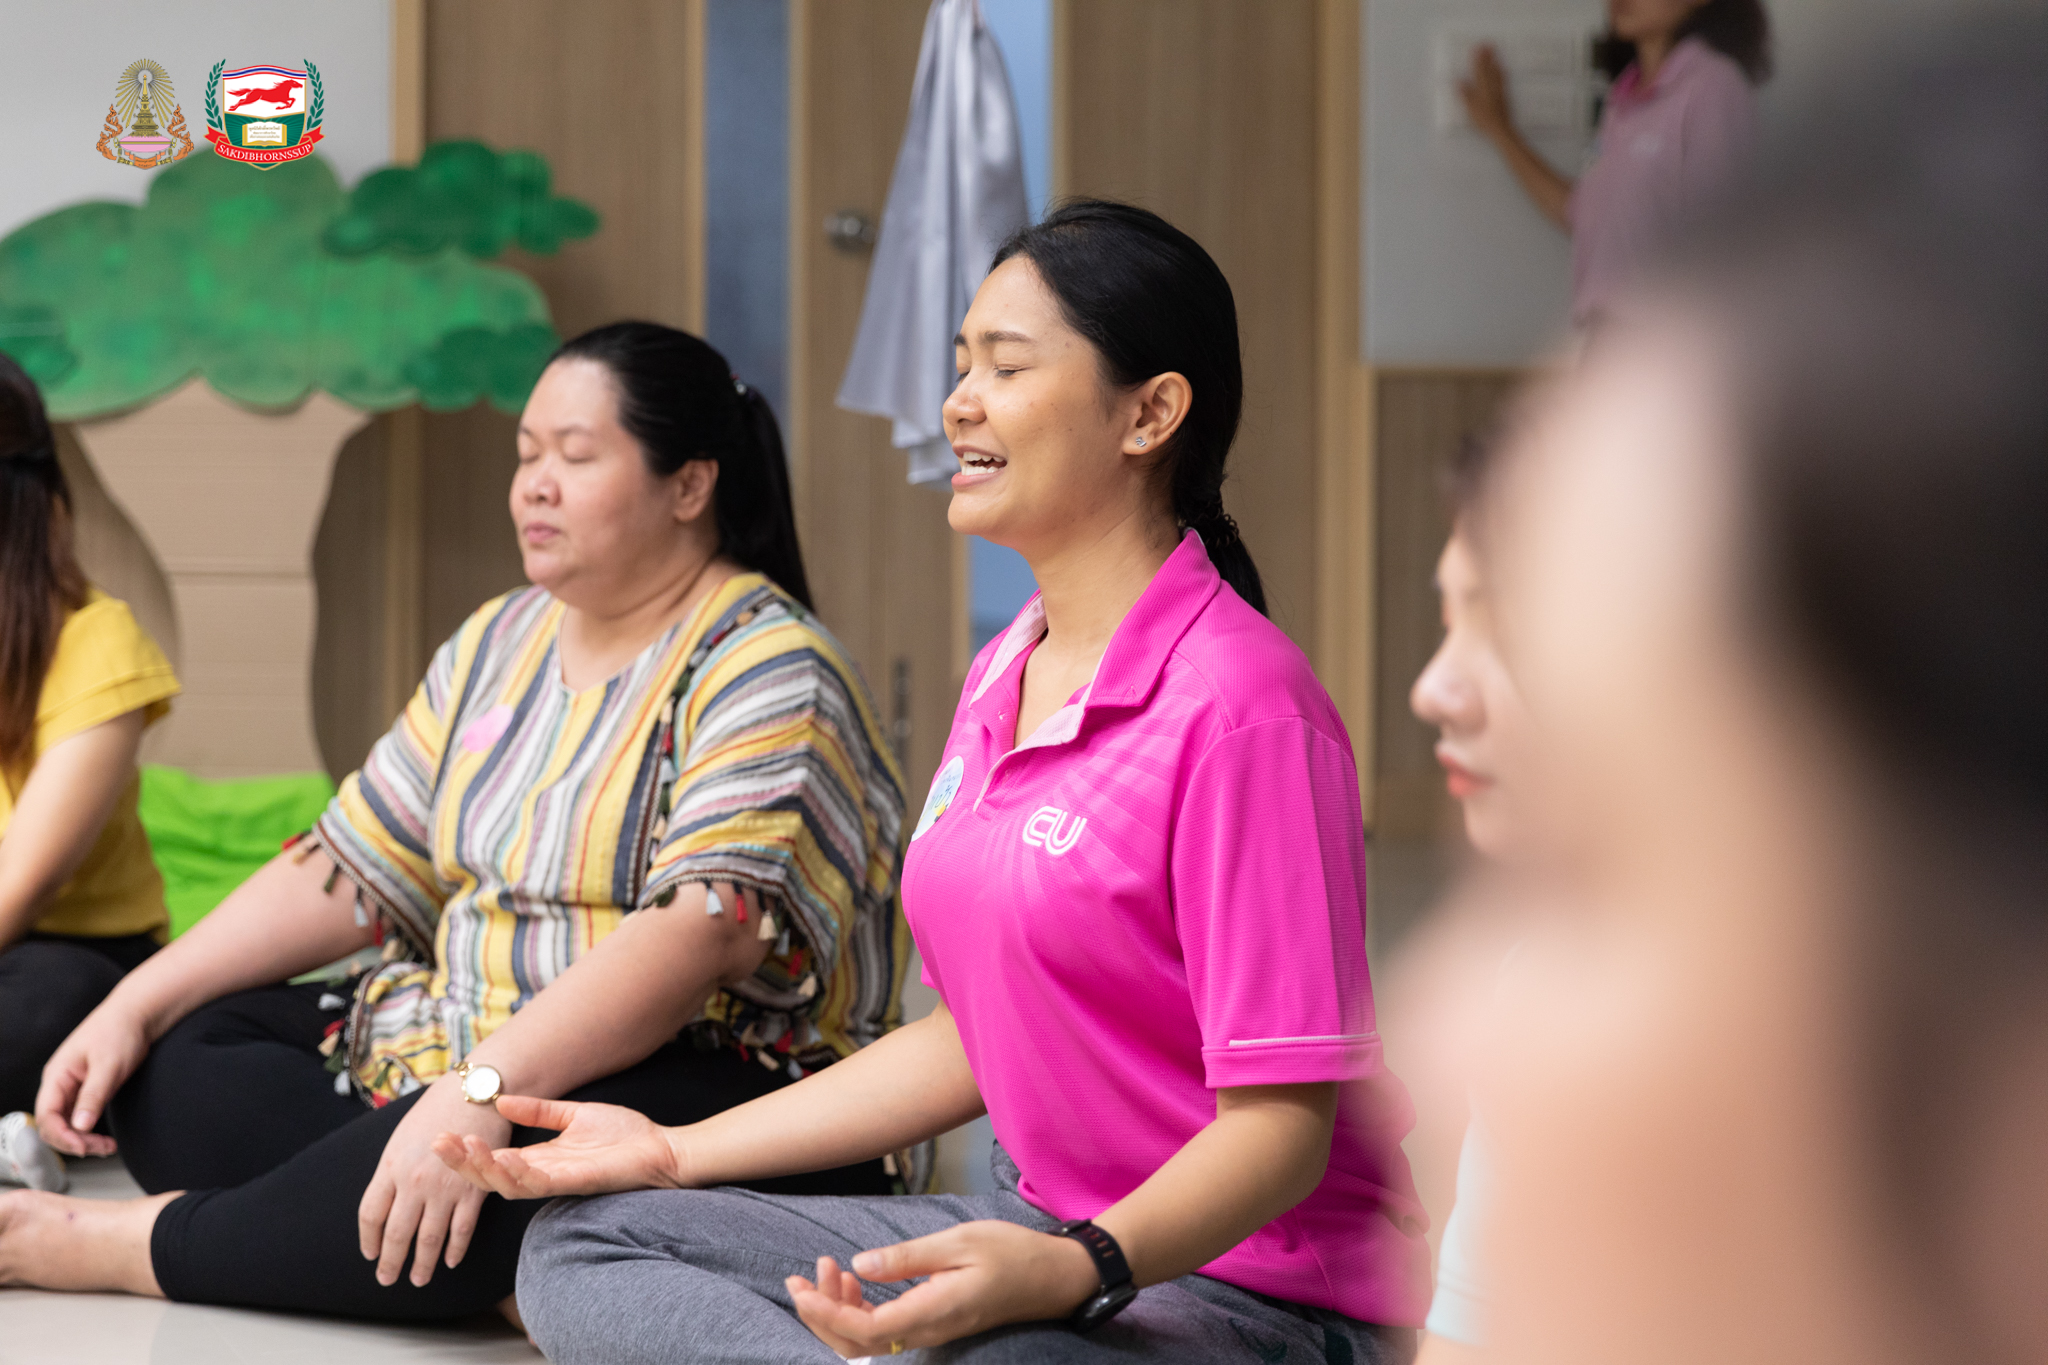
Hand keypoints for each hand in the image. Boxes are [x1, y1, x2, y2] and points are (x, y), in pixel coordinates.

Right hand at [34, 1002, 150, 1156]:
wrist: (138, 1014)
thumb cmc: (120, 1032)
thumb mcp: (108, 1065)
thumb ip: (93, 1095)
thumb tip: (80, 1127)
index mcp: (57, 1076)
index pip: (46, 1115)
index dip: (61, 1136)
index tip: (83, 1147)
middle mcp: (60, 1084)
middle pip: (54, 1124)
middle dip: (74, 1141)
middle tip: (102, 1149)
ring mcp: (73, 1088)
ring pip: (68, 1124)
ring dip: (84, 1139)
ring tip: (108, 1148)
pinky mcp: (88, 1090)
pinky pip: (81, 1117)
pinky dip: (90, 1131)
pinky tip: (106, 1139)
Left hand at [359, 1075, 509, 1286]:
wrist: (477, 1092)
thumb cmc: (439, 1108)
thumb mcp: (402, 1136)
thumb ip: (393, 1169)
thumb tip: (387, 1200)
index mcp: (391, 1166)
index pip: (370, 1214)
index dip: (369, 1240)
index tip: (371, 1254)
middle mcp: (414, 1181)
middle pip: (397, 1233)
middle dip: (391, 1262)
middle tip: (387, 1278)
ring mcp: (445, 1188)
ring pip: (429, 1238)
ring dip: (422, 1264)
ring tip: (418, 1279)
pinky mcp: (474, 1189)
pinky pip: (462, 1229)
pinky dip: (455, 1249)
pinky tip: (450, 1261)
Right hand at [433, 1093, 683, 1198]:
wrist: (661, 1150)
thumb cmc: (623, 1136)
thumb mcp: (574, 1115)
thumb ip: (539, 1111)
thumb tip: (501, 1102)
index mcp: (538, 1158)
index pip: (491, 1160)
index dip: (465, 1150)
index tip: (441, 1132)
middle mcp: (541, 1174)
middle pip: (488, 1176)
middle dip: (460, 1162)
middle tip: (435, 1143)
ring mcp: (557, 1181)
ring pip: (507, 1184)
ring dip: (482, 1169)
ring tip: (462, 1148)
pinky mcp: (575, 1184)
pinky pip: (540, 1184)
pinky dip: (520, 1173)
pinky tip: (505, 1159)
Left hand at [785, 1221, 1101, 1355]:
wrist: (1052, 1277)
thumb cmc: (1011, 1253)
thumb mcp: (959, 1243)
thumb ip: (908, 1258)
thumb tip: (861, 1266)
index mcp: (931, 1313)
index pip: (862, 1331)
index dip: (825, 1314)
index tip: (801, 1288)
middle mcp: (925, 1332)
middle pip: (856, 1345)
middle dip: (820, 1315)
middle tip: (799, 1276)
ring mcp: (928, 1332)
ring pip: (867, 1339)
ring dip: (837, 1309)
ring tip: (826, 1268)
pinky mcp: (930, 1324)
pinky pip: (883, 1329)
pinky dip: (859, 1307)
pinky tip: (855, 1278)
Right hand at [1458, 44, 1514, 141]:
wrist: (1501, 129)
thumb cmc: (1484, 121)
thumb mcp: (1470, 109)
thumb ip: (1464, 94)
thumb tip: (1458, 81)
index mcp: (1482, 89)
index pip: (1478, 70)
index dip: (1477, 59)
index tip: (1476, 47)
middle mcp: (1491, 87)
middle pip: (1488, 68)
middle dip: (1486, 55)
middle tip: (1486, 43)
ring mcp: (1499, 90)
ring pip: (1496, 71)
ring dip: (1494, 60)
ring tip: (1493, 50)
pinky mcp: (1504, 95)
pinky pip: (1502, 78)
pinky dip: (1501, 71)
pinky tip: (1501, 68)